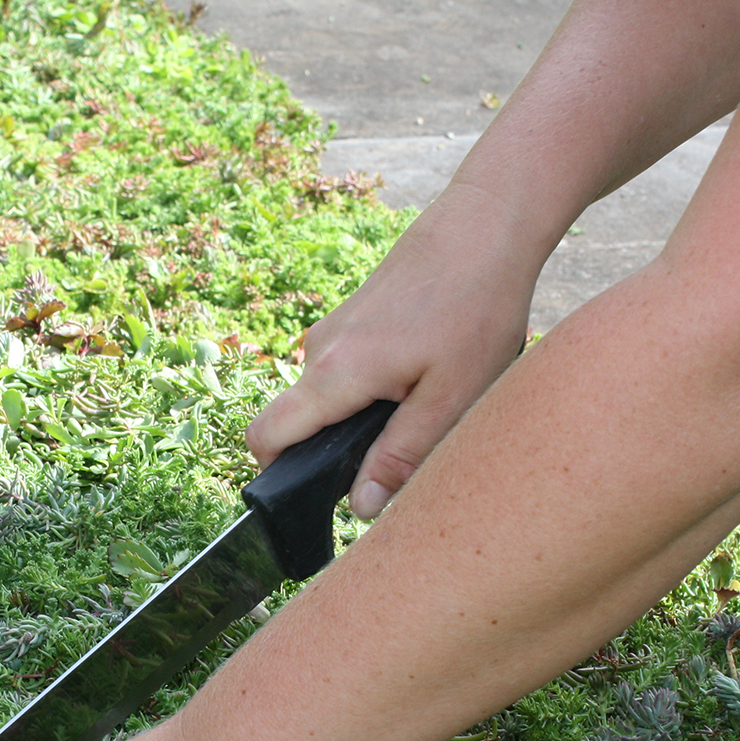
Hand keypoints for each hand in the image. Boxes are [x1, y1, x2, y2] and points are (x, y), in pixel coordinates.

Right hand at [246, 185, 539, 517]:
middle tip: (399, 451)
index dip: (276, 474)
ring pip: (324, 399)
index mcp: (334, 375)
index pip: (265, 436)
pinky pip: (341, 374)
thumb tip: (361, 507)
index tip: (316, 492)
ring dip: (360, 418)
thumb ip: (401, 456)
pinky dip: (370, 390)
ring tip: (424, 402)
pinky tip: (424, 374)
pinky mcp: (349, 321)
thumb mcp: (450, 397)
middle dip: (333, 451)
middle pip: (296, 424)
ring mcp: (331, 332)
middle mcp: (318, 351)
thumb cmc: (475, 307)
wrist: (486, 222)